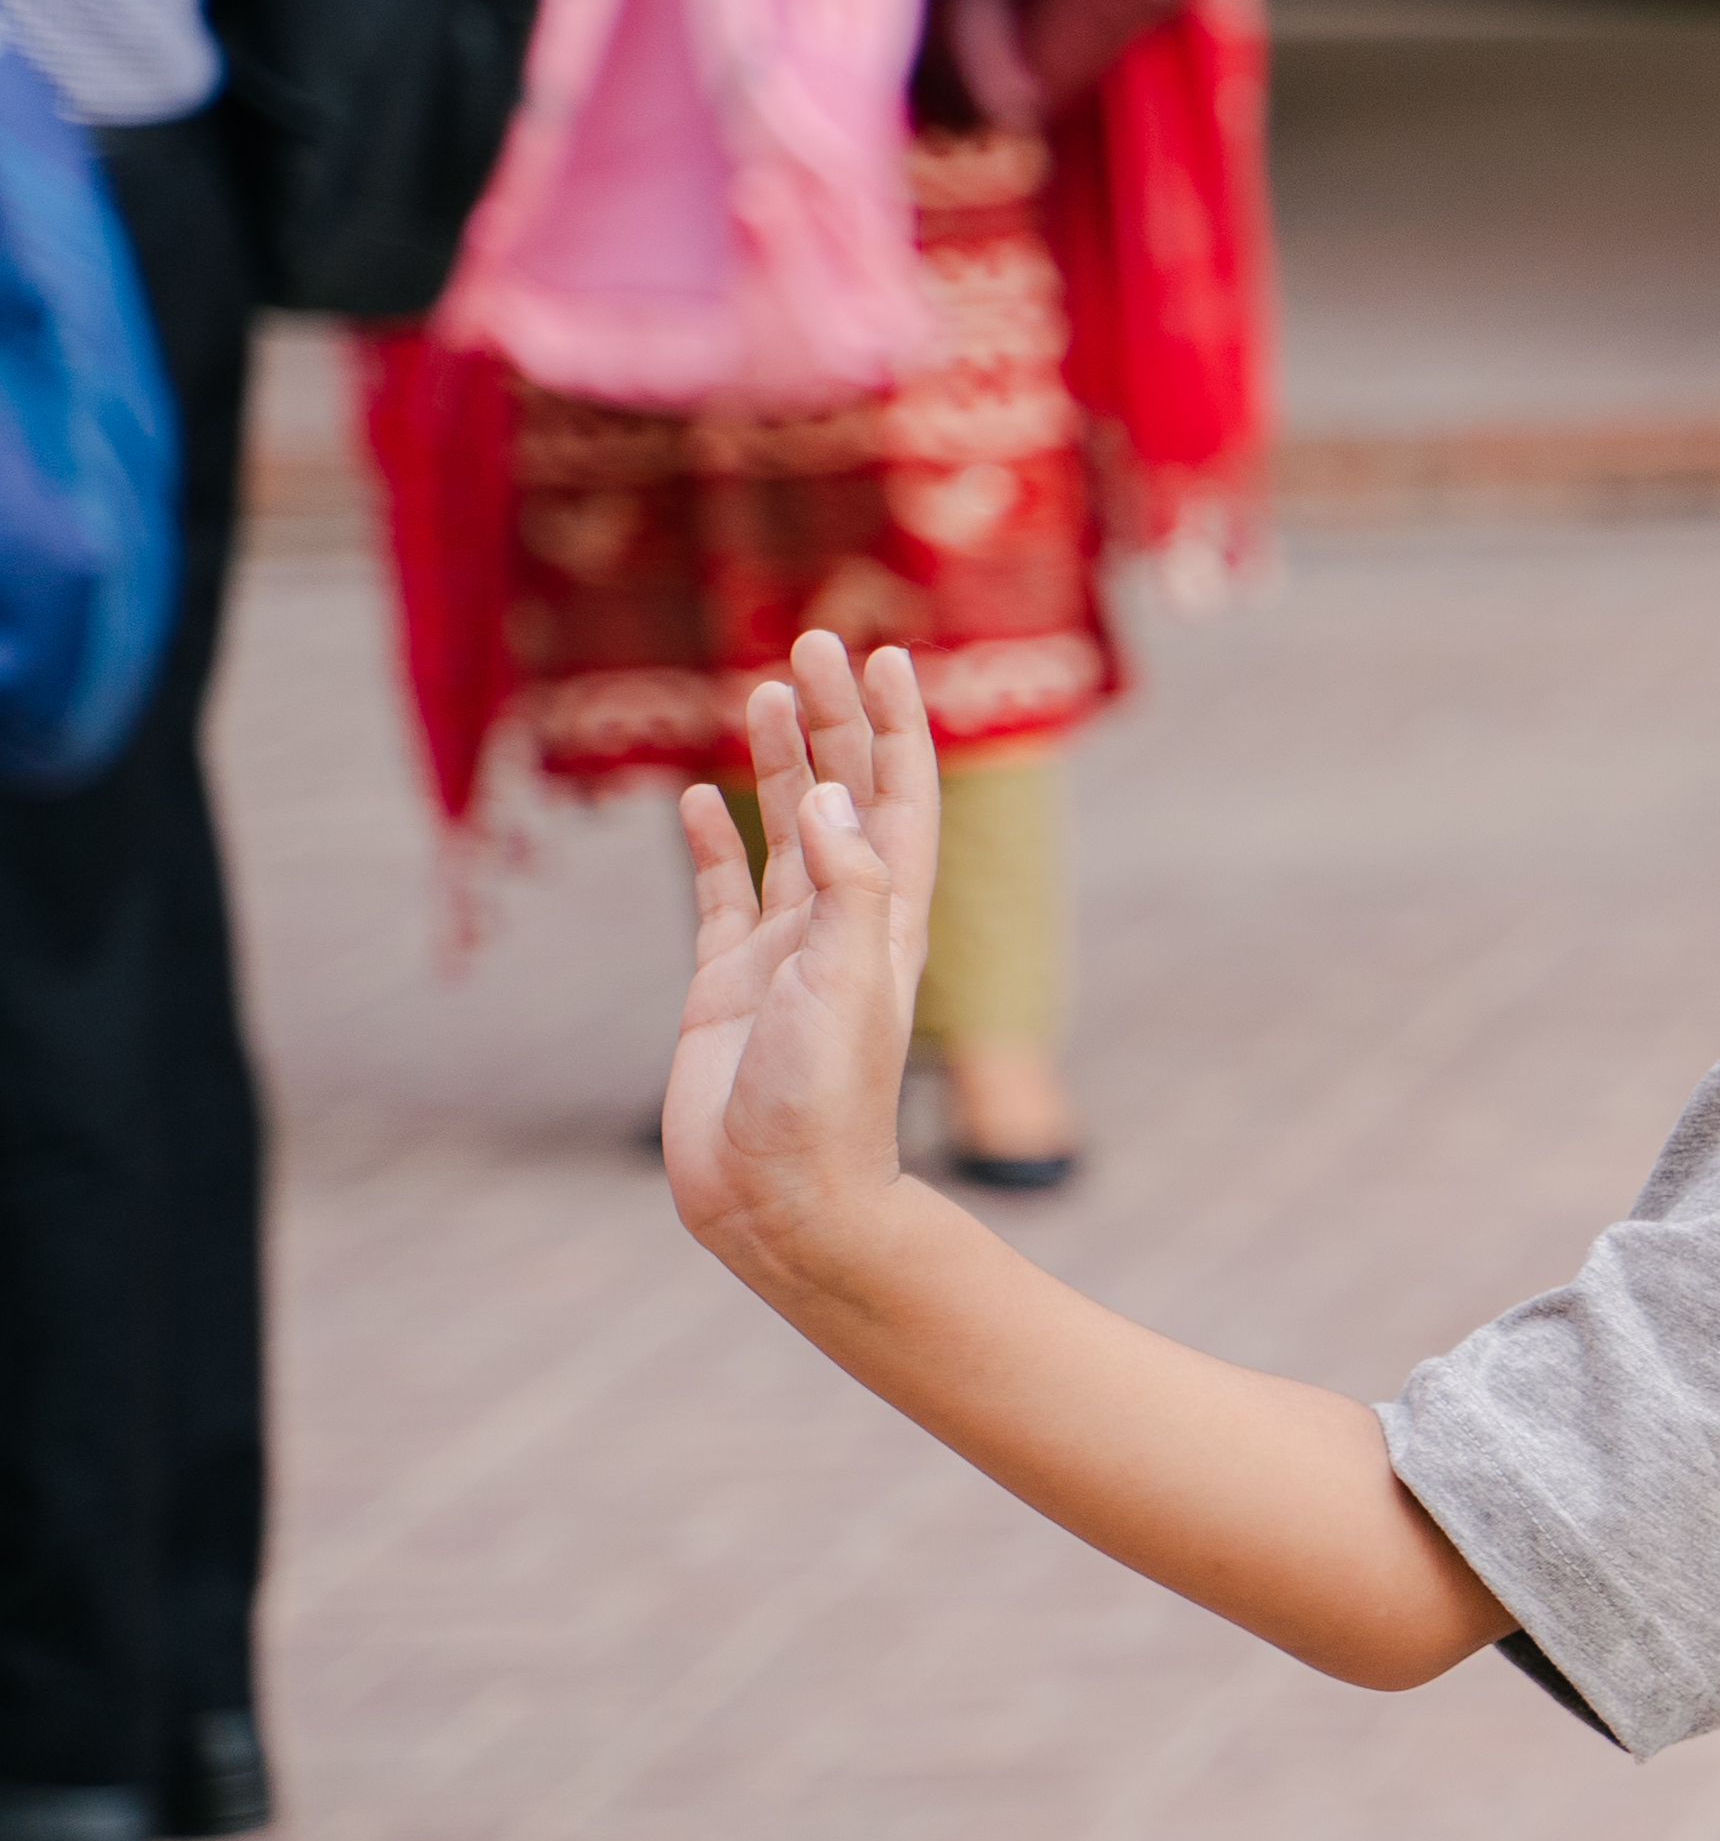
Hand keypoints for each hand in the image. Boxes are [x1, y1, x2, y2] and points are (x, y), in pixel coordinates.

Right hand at [666, 637, 948, 1292]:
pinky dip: (713, 847)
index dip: (894, 726)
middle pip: (841, 797)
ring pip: (783, 835)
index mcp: (888, 920)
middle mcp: (842, 925)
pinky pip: (722, 897)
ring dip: (779, 766)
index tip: (882, 656)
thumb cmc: (827, 1098)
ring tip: (763, 694)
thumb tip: (833, 794)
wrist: (778, 1196)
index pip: (898, 798)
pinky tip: (699, 802)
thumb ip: (845, 885)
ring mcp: (782, 954)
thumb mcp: (848, 981)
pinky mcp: (724, 987)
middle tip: (809, 644)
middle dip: (831, 722)